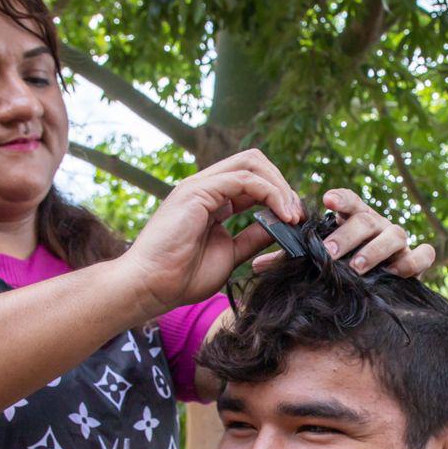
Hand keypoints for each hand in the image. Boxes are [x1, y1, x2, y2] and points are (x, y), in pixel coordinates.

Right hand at [124, 149, 301, 313]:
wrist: (150, 286)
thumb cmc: (181, 277)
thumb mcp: (230, 254)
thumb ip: (252, 237)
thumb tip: (278, 227)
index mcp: (212, 201)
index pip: (252, 180)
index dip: (278, 195)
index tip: (295, 220)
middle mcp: (206, 187)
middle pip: (254, 162)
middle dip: (282, 184)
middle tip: (297, 214)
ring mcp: (200, 186)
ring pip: (251, 164)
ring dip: (280, 186)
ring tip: (293, 215)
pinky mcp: (197, 191)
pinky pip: (244, 179)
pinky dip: (270, 193)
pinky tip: (282, 215)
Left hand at [253, 189, 435, 277]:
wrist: (379, 285)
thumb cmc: (342, 266)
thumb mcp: (319, 260)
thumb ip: (292, 260)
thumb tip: (256, 266)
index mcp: (352, 219)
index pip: (348, 201)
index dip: (340, 199)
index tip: (327, 200)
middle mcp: (376, 225)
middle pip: (366, 219)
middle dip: (348, 235)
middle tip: (330, 253)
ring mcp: (397, 241)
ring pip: (394, 234)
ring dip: (375, 249)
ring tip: (356, 266)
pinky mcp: (415, 260)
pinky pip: (423, 255)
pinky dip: (414, 260)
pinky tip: (398, 271)